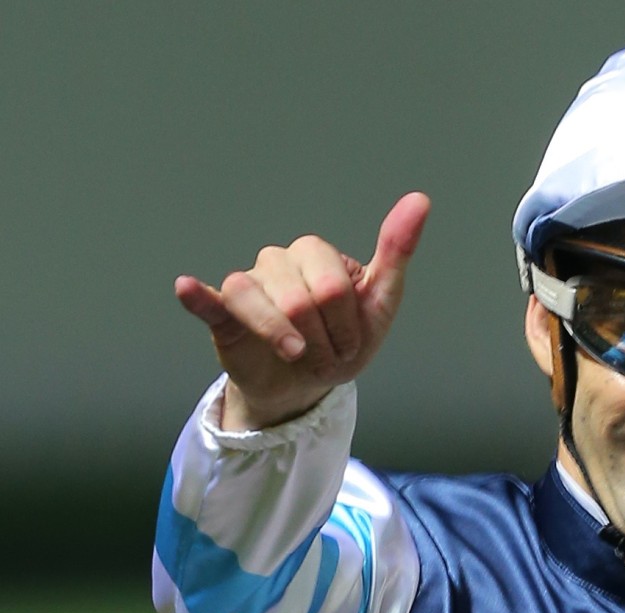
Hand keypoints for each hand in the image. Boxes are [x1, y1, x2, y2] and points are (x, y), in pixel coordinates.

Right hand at [175, 192, 430, 429]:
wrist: (306, 386)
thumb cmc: (342, 341)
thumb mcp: (380, 303)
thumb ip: (397, 251)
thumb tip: (420, 199)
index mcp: (317, 254)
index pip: (334, 289)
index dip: (345, 328)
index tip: (349, 343)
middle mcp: (279, 260)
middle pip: (300, 299)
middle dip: (320, 340)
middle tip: (323, 353)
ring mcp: (248, 284)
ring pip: (259, 300)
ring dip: (284, 341)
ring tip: (296, 355)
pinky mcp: (222, 314)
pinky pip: (209, 300)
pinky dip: (198, 296)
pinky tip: (188, 288)